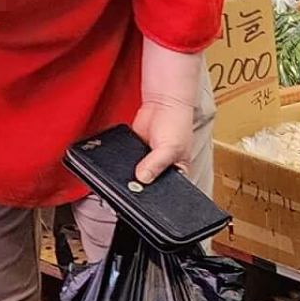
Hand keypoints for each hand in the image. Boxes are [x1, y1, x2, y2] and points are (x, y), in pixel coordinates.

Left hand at [131, 39, 205, 188]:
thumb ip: (155, 164)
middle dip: (140, 185)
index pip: (167, 192)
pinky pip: (125, 163)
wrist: (163, 103)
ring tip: (127, 172)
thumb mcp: (170, 148)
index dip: (156, 196)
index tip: (145, 196)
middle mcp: (163, 171)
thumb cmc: (177, 123)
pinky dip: (122, 163)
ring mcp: (147, 163)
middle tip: (132, 184)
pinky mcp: (134, 154)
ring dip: (129, 174)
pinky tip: (121, 162)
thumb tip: (142, 178)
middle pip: (148, 185)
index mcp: (178, 175)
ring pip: (135, 176)